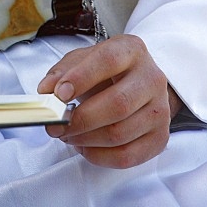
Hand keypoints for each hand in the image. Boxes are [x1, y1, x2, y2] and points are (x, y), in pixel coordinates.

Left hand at [37, 34, 176, 168]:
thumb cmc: (107, 70)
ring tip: (68, 135)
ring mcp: (160, 110)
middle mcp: (151, 78)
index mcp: (131, 51)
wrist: (139, 81)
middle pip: (118, 104)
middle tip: (56, 125)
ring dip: (86, 139)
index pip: (108, 61)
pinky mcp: (160, 137)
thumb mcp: (83, 59)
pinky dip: (99, 156)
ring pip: (121, 133)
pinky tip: (85, 146)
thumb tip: (46, 91)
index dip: (81, 78)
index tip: (58, 95)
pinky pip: (128, 156)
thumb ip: (62, 72)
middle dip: (81, 119)